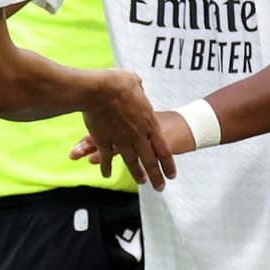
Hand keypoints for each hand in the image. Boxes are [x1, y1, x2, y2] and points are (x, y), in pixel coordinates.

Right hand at [72, 71, 176, 189]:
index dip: (168, 164)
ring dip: (137, 174)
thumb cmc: (117, 83)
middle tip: (160, 186)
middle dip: (156, 176)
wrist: (98, 90)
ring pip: (132, 163)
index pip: (163, 149)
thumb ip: (139, 91)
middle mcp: (138, 135)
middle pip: (151, 161)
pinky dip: (106, 167)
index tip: (171, 174)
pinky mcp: (104, 141)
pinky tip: (107, 174)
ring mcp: (121, 140)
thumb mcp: (135, 83)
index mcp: (149, 122)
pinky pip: (107, 158)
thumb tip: (137, 88)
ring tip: (142, 182)